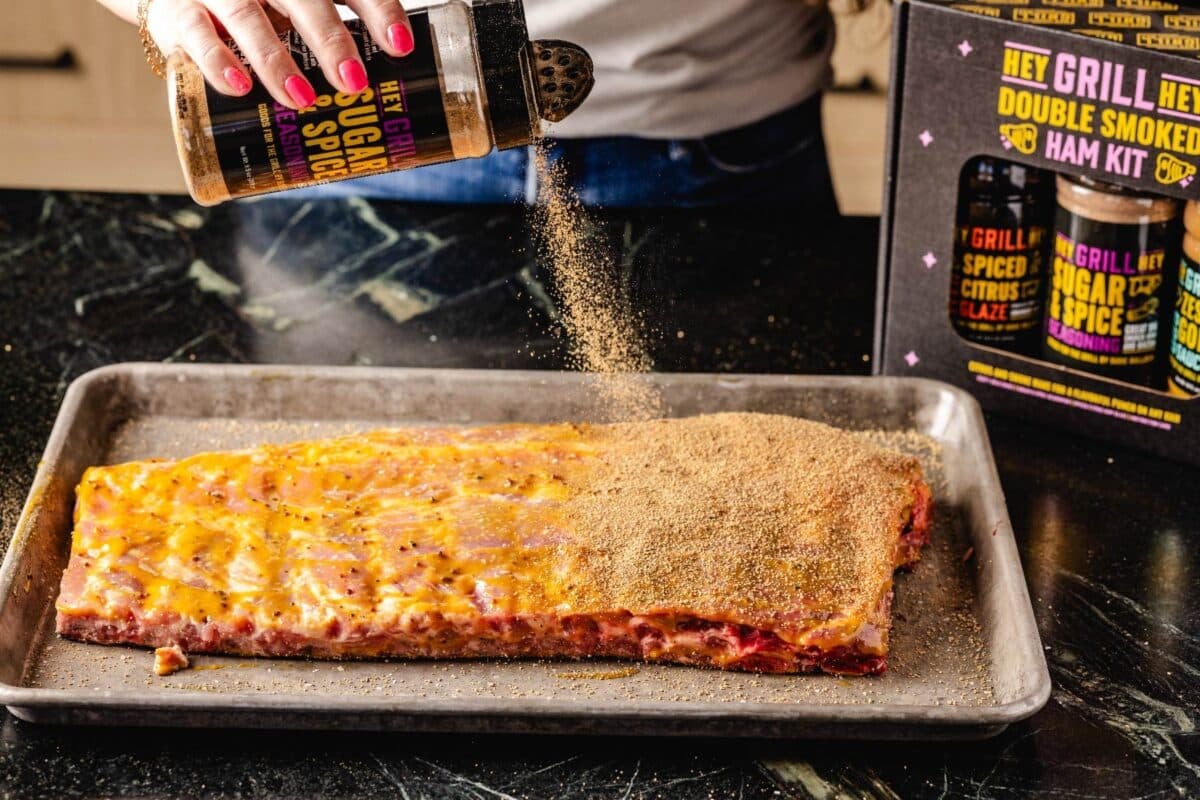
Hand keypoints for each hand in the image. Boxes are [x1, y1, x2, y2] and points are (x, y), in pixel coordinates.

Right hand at [145, 0, 413, 108]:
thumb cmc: (259, 11)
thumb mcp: (299, 14)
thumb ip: (339, 37)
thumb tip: (394, 76)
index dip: (378, 10)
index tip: (400, 47)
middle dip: (330, 40)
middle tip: (354, 83)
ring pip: (247, 17)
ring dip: (276, 61)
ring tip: (303, 99)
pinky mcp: (178, 12)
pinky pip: (195, 33)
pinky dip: (218, 61)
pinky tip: (240, 87)